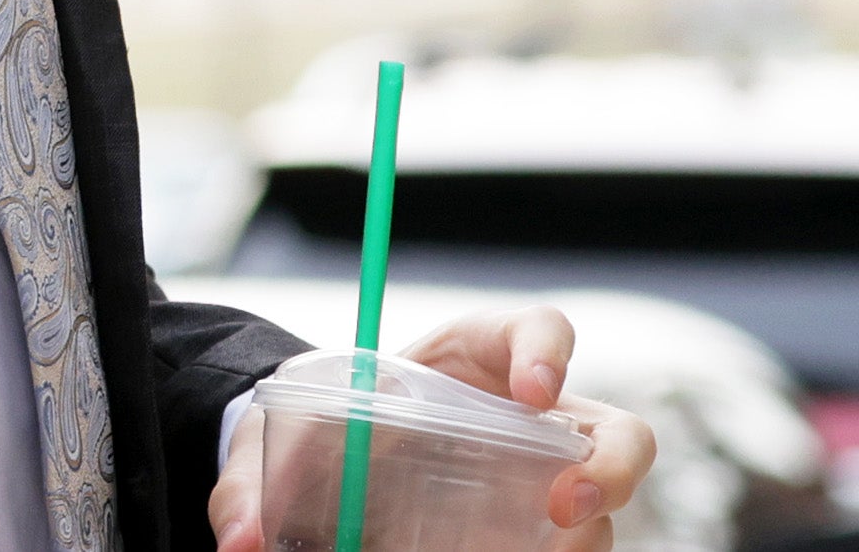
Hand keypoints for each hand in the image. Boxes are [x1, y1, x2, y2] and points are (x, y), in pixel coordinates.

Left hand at [208, 306, 656, 551]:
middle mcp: (531, 420)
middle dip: (610, 465)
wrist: (328, 467)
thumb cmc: (323, 425)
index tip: (530, 391)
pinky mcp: (534, 534)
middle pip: (619, 429)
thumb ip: (250, 480)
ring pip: (606, 506)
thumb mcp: (282, 433)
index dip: (548, 352)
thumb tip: (239, 540)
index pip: (542, 329)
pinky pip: (567, 550)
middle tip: (564, 502)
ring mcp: (543, 483)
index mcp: (479, 356)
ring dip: (590, 535)